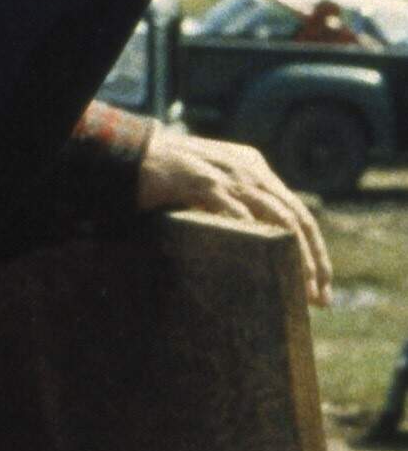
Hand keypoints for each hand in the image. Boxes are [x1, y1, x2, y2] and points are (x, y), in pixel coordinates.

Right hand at [136, 128, 332, 304]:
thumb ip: (238, 201)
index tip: (320, 287)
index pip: (299, 212)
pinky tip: (264, 261)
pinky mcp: (203, 182)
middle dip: (315, 261)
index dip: (316, 251)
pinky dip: (254, 236)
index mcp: (255, 167)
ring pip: (280, 218)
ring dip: (297, 257)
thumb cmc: (170, 174)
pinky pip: (237, 212)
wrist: (130, 151)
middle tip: (320, 299)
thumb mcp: (215, 183)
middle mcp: (250, 169)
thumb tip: (262, 242)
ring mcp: (228, 174)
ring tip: (302, 289)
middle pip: (298, 218)